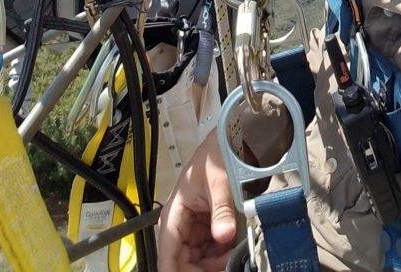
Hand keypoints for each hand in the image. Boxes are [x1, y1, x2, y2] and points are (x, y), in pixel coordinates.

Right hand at [158, 130, 236, 271]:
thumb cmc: (216, 156)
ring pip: (198, 261)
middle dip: (203, 270)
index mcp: (174, 214)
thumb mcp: (220, 183)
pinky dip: (221, 256)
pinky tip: (233, 252)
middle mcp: (180, 224)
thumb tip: (224, 235)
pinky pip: (211, 251)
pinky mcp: (207, 227)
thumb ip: (222, 211)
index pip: (167, 257)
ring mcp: (194, 228)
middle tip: (225, 268)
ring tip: (232, 259)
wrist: (230, 140)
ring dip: (214, 265)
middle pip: (183, 263)